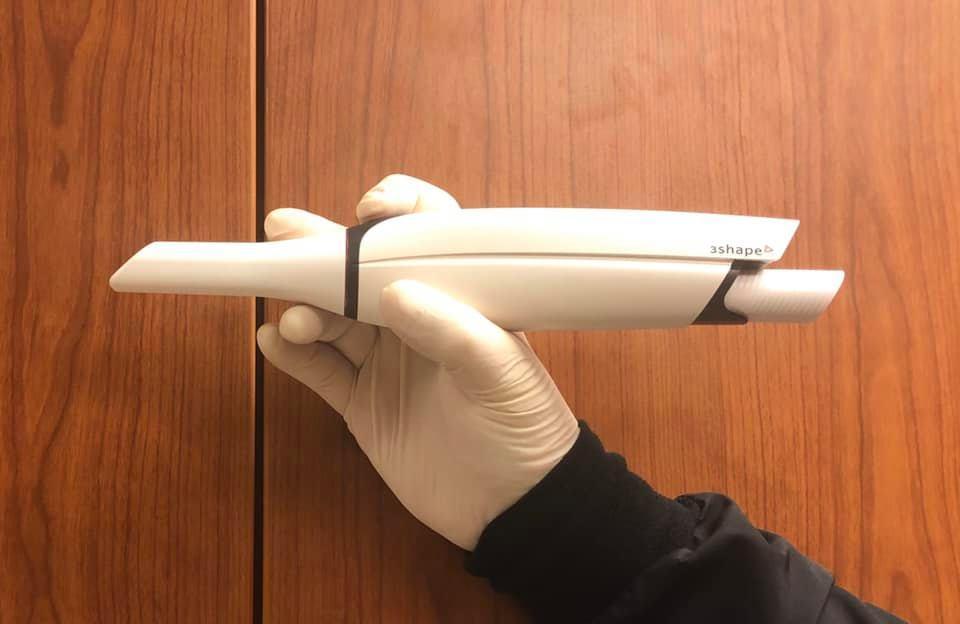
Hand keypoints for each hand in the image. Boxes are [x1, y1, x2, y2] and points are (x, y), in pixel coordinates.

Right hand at [256, 175, 579, 549]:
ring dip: (306, 309)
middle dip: (323, 249)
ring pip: (332, 318)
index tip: (369, 210)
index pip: (425, 237)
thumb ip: (453, 331)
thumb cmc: (526, 430)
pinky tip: (275, 341)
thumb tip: (396, 292)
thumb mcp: (502, 374)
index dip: (395, 213)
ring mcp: (387, 362)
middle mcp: (418, 322)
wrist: (515, 507)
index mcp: (459, 299)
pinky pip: (320, 370)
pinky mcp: (363, 403)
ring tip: (298, 321)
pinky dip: (293, 354)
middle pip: (361, 272)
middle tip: (285, 232)